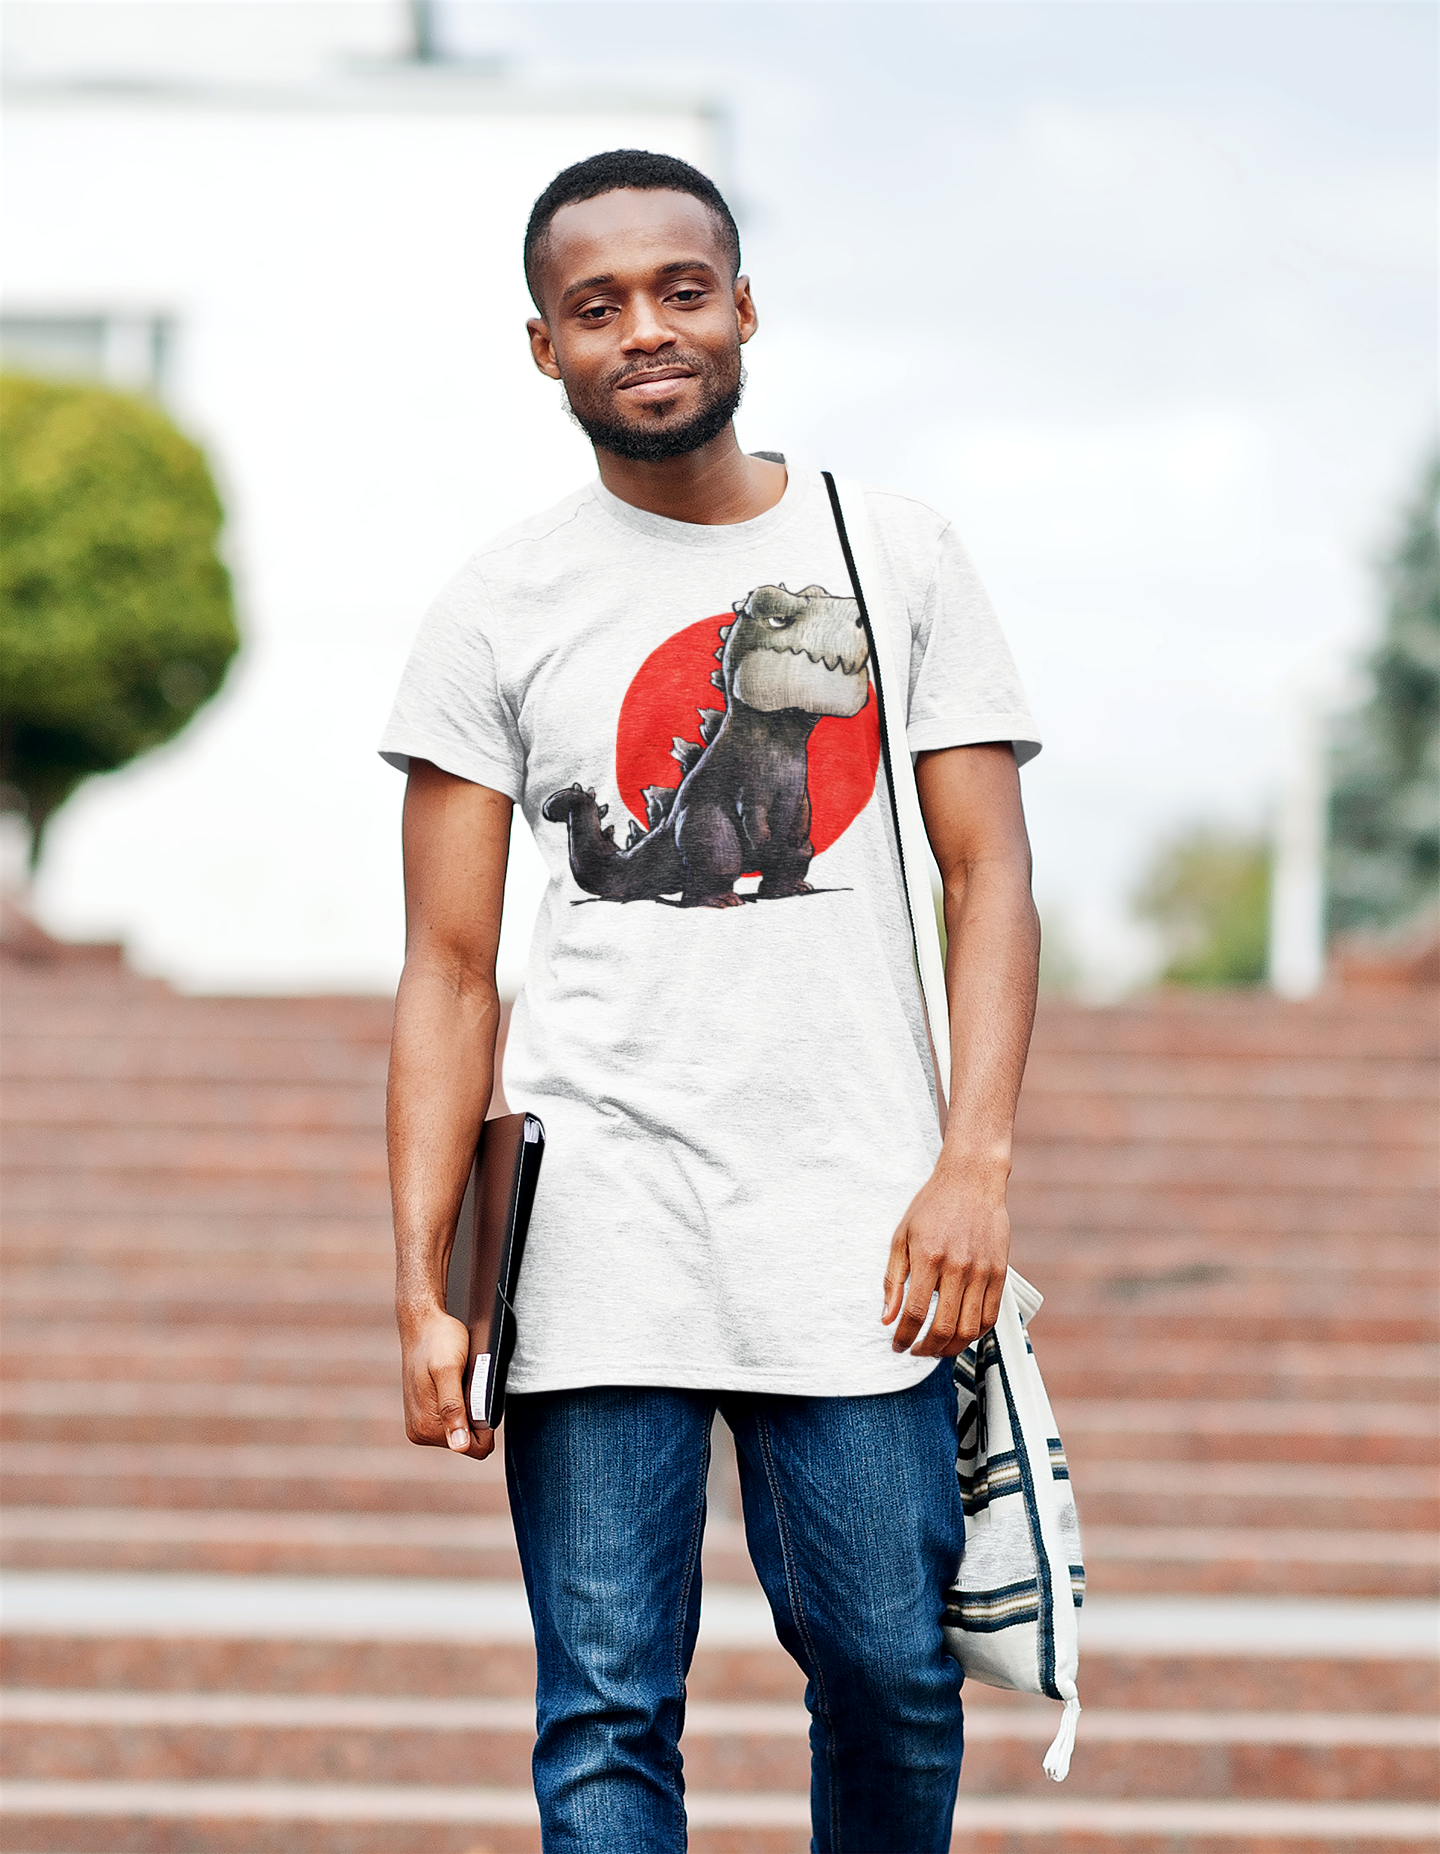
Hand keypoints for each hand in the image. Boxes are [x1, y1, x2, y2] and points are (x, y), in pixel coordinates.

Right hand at [399, 1306, 493, 1459]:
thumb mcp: (450, 1370)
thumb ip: (453, 1408)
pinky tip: (456, 1382)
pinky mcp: (424, 1414)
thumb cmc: (439, 1341)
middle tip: (468, 1383)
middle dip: (476, 1415)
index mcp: (425, 1428)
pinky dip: (462, 1402)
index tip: (479, 1396)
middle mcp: (420, 1432)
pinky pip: (456, 1418)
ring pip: (464, 1429)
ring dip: (469, 1407)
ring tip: (461, 1380)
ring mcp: (420, 1424)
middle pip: (469, 1440)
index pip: (474, 1448)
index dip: (486, 1425)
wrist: (423, 1323)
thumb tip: (459, 1446)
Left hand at [882, 1160, 1009, 1356]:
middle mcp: (958, 1267)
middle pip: (944, 1327)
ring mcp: (983, 1272)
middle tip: (916, 1351)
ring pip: (970, 1329)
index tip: (897, 1346)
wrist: (971, 1180)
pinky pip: (990, 1317)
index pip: (915, 1313)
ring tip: (937, 1348)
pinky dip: (975, 1334)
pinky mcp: (1000, 1273)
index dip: (904, 1338)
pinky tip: (961, 1334)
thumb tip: (887, 1317)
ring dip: (951, 1348)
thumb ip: (893, 1279)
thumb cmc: (933, 1205)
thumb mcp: (901, 1236)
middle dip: (926, 1348)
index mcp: (929, 1257)